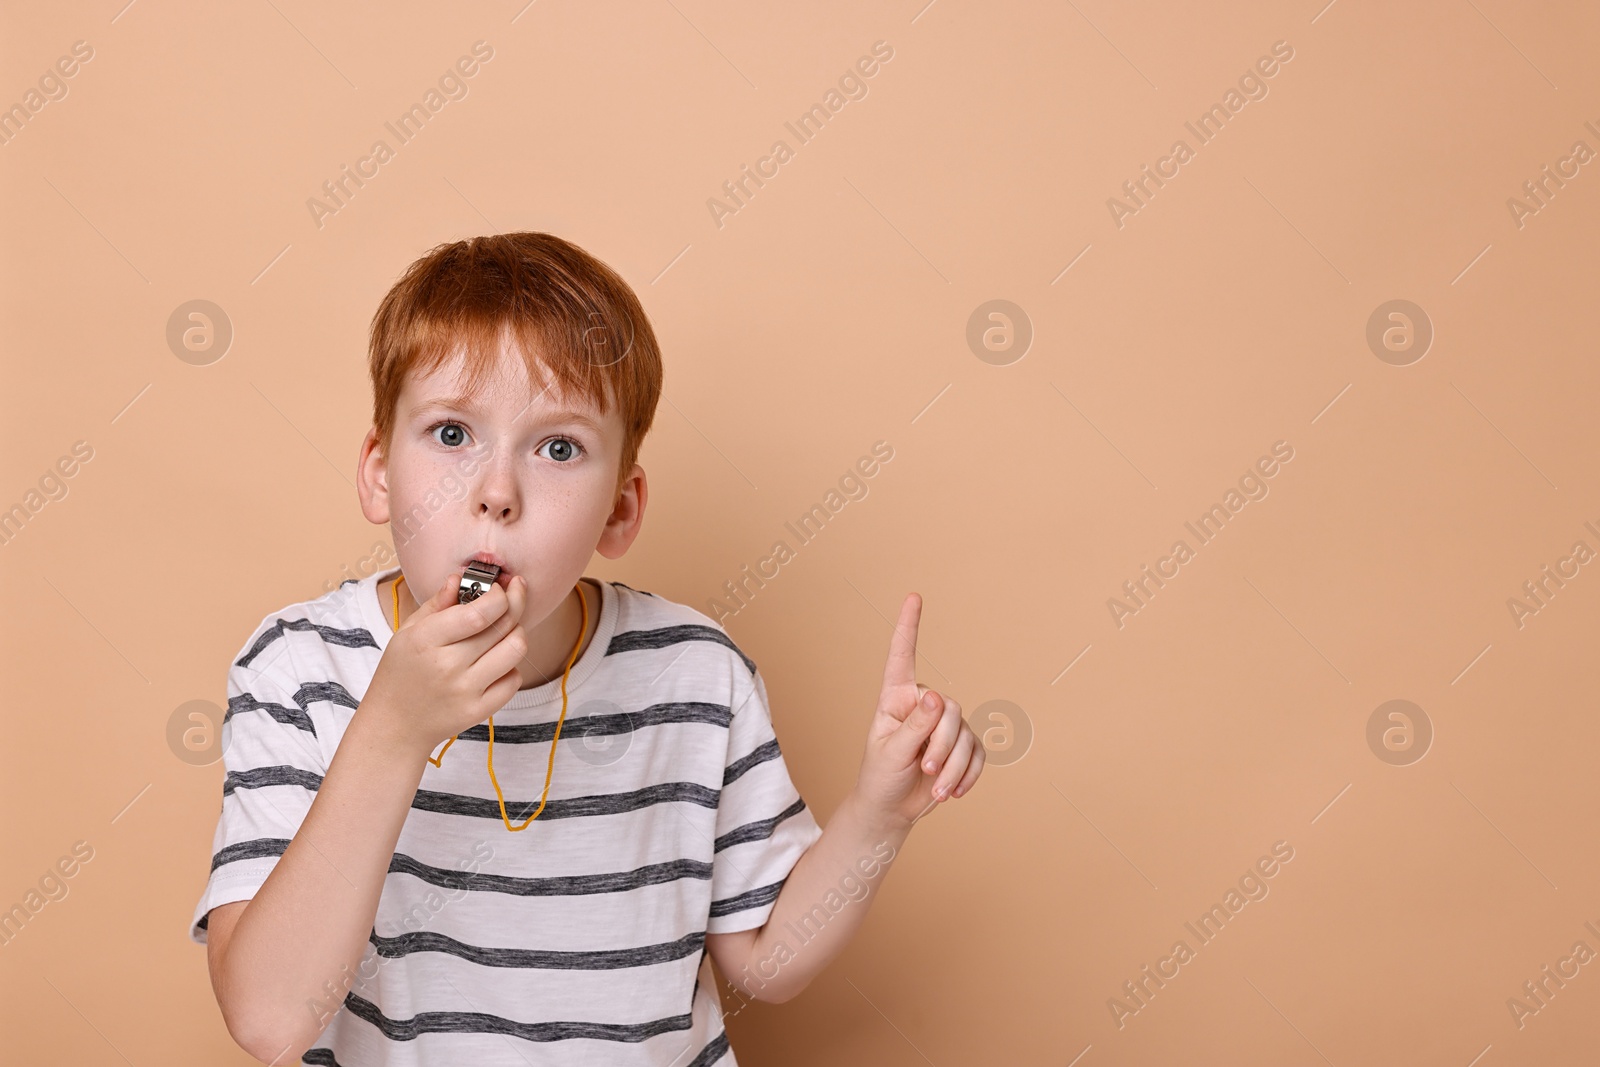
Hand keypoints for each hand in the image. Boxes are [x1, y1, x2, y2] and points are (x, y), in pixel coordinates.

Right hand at [361, 571, 527, 758]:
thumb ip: (437, 603)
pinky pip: (514, 679)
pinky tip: (496, 661)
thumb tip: (461, 578)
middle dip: (515, 604)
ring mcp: (466, 691)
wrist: (395, 725)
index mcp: (426, 640)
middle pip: (503, 627)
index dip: (500, 595)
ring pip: (516, 650)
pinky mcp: (479, 711)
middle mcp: (448, 666)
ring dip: (517, 633)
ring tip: (505, 629)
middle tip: (514, 595)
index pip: (479, 613)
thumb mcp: (408, 631)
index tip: (503, 587)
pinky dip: (511, 666)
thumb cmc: (401, 671)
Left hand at [852, 592, 984, 833]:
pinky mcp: (962, 745)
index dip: (909, 626)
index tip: (914, 597)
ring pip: (965, 733)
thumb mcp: (891, 752)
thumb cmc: (881, 777)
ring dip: (953, 766)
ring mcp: (945, 725)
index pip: (902, 657)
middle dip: (942, 745)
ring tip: (936, 788)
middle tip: (926, 770)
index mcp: (896, 698)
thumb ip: (915, 725)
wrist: (891, 808)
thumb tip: (937, 696)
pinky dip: (968, 775)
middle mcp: (923, 705)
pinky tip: (953, 791)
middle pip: (949, 710)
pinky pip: (978, 753)